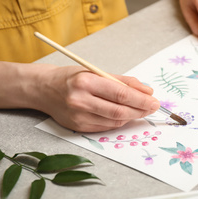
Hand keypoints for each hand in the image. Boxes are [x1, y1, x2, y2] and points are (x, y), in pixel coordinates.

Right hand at [36, 66, 159, 131]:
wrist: (43, 89)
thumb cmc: (71, 78)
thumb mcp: (96, 72)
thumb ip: (122, 81)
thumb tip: (147, 91)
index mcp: (85, 82)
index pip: (121, 94)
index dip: (141, 100)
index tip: (155, 101)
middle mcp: (80, 100)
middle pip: (119, 110)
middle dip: (141, 110)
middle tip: (153, 107)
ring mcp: (78, 116)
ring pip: (115, 121)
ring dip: (132, 117)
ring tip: (142, 110)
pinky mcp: (78, 127)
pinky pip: (106, 126)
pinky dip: (119, 121)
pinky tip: (125, 115)